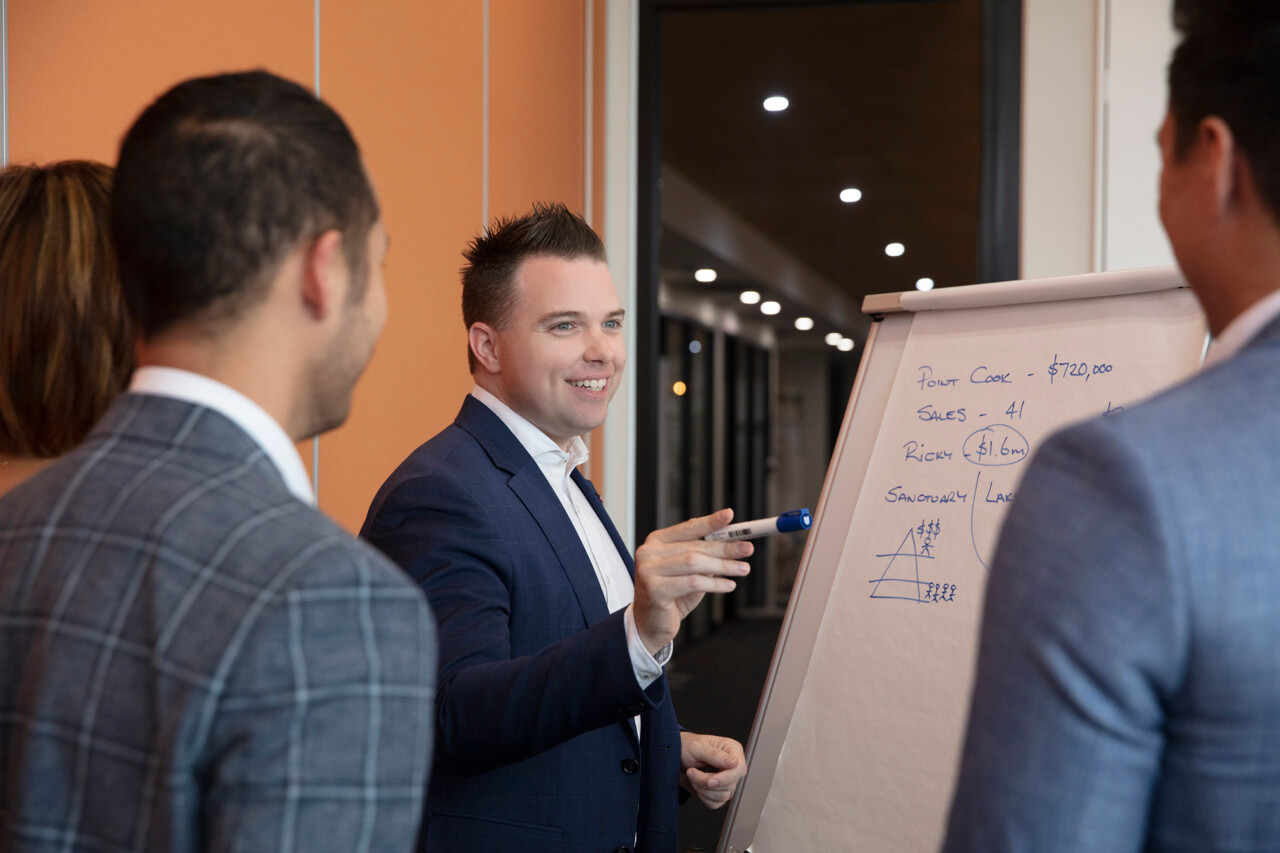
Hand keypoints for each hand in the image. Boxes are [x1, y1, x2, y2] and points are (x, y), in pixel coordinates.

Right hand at [632, 509, 751, 654]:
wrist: (650, 625)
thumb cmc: (671, 597)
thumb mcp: (690, 573)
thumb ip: (704, 558)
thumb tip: (732, 545)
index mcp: (657, 541)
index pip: (688, 528)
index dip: (710, 522)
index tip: (729, 516)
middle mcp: (649, 552)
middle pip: (695, 545)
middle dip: (725, 548)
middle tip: (747, 549)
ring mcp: (649, 570)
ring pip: (695, 562)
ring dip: (723, 566)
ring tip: (742, 569)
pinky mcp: (654, 588)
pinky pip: (693, 582)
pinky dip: (715, 583)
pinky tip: (728, 585)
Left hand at [679, 731, 746, 808]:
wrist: (677, 756)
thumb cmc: (688, 747)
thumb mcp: (698, 747)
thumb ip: (715, 755)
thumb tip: (734, 763)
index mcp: (733, 750)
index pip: (739, 769)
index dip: (725, 778)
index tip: (709, 781)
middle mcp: (733, 766)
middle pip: (729, 785)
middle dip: (705, 782)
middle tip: (691, 772)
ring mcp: (728, 781)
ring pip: (723, 796)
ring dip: (702, 789)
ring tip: (692, 775)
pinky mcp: (720, 792)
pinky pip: (716, 803)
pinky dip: (703, 797)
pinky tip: (696, 785)